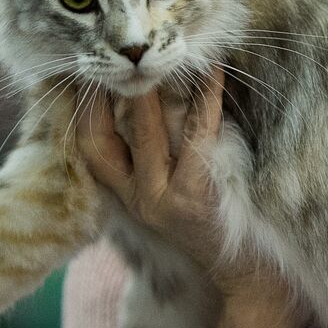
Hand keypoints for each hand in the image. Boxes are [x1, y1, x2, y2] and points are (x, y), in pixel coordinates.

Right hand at [75, 73, 227, 270]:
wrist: (245, 272)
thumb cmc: (212, 223)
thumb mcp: (171, 194)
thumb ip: (153, 158)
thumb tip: (146, 97)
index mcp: (126, 197)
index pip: (89, 148)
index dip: (81, 108)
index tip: (81, 71)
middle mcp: (138, 199)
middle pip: (104, 140)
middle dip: (104, 94)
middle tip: (115, 56)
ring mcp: (165, 198)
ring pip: (146, 133)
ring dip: (152, 90)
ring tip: (158, 56)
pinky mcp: (197, 194)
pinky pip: (199, 133)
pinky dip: (207, 96)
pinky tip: (214, 70)